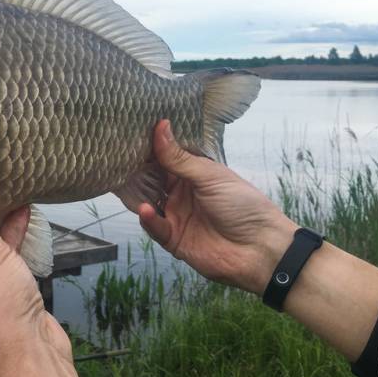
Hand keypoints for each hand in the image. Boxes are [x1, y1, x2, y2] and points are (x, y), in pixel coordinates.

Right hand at [138, 120, 297, 293]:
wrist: (260, 250)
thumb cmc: (244, 206)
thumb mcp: (210, 177)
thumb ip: (179, 157)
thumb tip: (161, 126)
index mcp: (194, 174)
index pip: (165, 157)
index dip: (150, 147)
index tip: (130, 133)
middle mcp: (182, 193)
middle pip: (152, 180)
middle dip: (136, 171)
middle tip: (117, 159)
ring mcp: (177, 216)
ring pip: (149, 202)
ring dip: (138, 195)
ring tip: (125, 184)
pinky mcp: (173, 239)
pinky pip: (155, 227)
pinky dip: (148, 219)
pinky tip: (146, 210)